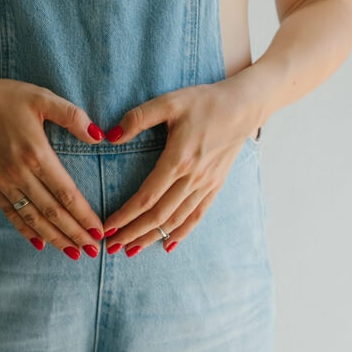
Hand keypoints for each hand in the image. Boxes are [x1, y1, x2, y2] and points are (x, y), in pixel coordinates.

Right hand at [0, 75, 106, 259]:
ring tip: (72, 252)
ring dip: (54, 237)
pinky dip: (25, 230)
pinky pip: (10, 212)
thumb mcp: (43, 98)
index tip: (99, 232)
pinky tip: (39, 243)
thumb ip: (73, 116)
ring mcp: (3, 181)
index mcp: (36, 153)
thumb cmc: (7, 97)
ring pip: (32, 217)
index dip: (84, 216)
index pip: (66, 194)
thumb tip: (100, 136)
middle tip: (93, 251)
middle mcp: (19, 173)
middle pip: (52, 212)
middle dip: (74, 234)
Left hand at [101, 81, 263, 255]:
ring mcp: (206, 184)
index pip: (146, 197)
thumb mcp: (168, 102)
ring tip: (131, 249)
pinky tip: (168, 245)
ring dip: (152, 238)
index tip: (107, 228)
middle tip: (111, 246)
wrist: (244, 106)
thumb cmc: (204, 101)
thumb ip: (138, 118)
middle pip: (158, 215)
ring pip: (176, 220)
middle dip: (132, 233)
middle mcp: (193, 178)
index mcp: (178, 160)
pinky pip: (196, 215)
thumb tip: (110, 136)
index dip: (125, 216)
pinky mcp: (215, 185)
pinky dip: (181, 233)